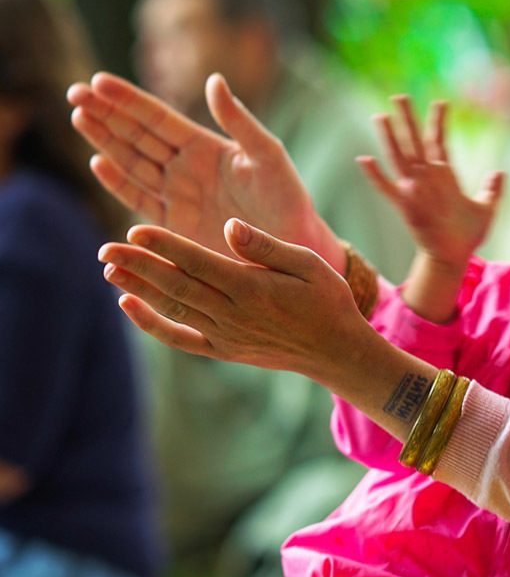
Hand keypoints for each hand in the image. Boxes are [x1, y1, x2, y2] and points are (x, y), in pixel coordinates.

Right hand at [68, 72, 343, 268]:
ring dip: (104, 141)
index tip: (98, 79)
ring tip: (79, 116)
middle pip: (136, 135)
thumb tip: (213, 80)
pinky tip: (99, 163)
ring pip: (131, 163)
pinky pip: (139, 200)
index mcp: (206, 146)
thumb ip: (240, 122)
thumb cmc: (288, 199)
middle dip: (106, 114)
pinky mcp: (173, 226)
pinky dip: (119, 182)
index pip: (158, 117)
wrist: (291, 245)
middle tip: (74, 91)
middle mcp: (185, 168)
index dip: (128, 99)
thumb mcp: (268, 156)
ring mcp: (176, 196)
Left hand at [98, 219, 366, 384]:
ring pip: (171, 308)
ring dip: (138, 288)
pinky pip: (179, 338)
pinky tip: (129, 305)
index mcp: (252, 287)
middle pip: (175, 284)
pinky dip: (151, 324)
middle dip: (138, 265)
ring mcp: (225, 335)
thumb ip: (265, 245)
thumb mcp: (307, 263)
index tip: (135, 230)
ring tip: (109, 269)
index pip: (197, 261)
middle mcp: (233, 313)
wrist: (336, 351)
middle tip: (105, 248)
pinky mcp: (223, 350)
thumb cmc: (327, 299)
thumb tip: (229, 225)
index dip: (164, 245)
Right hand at [360, 95, 502, 269]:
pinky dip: (376, 175)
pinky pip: (387, 188)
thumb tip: (500, 171)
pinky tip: (364, 159)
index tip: (441, 102)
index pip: (439, 142)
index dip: (439, 122)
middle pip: (415, 142)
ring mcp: (414, 191)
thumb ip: (492, 189)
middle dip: (408, 119)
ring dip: (391, 137)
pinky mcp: (405, 206)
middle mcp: (427, 179)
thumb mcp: (486, 209)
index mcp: (445, 177)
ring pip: (400, 158)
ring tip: (381, 116)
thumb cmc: (468, 236)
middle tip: (400, 96)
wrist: (454, 257)